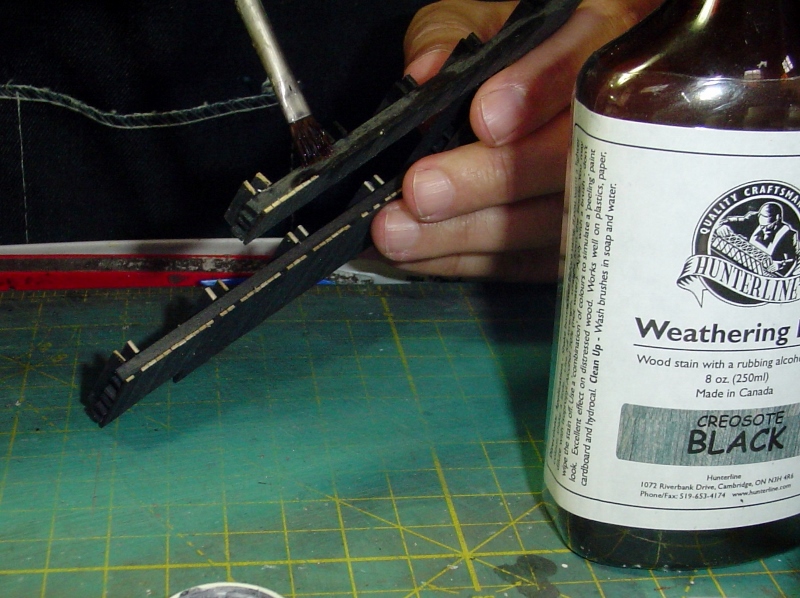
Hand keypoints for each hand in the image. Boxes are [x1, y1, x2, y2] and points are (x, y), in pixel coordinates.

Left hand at [370, 0, 664, 280]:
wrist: (534, 91)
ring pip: (549, 222)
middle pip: (568, 161)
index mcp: (598, 43)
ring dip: (468, 234)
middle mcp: (612, 118)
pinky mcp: (575, 237)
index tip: (485, 118)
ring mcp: (603, 187)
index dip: (537, 94)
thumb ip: (447, 38)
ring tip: (400, 233)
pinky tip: (423, 254)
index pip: (582, 66)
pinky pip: (531, 261)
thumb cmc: (508, 53)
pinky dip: (471, 260)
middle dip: (489, 181)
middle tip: (422, 191)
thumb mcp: (475, 20)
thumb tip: (425, 78)